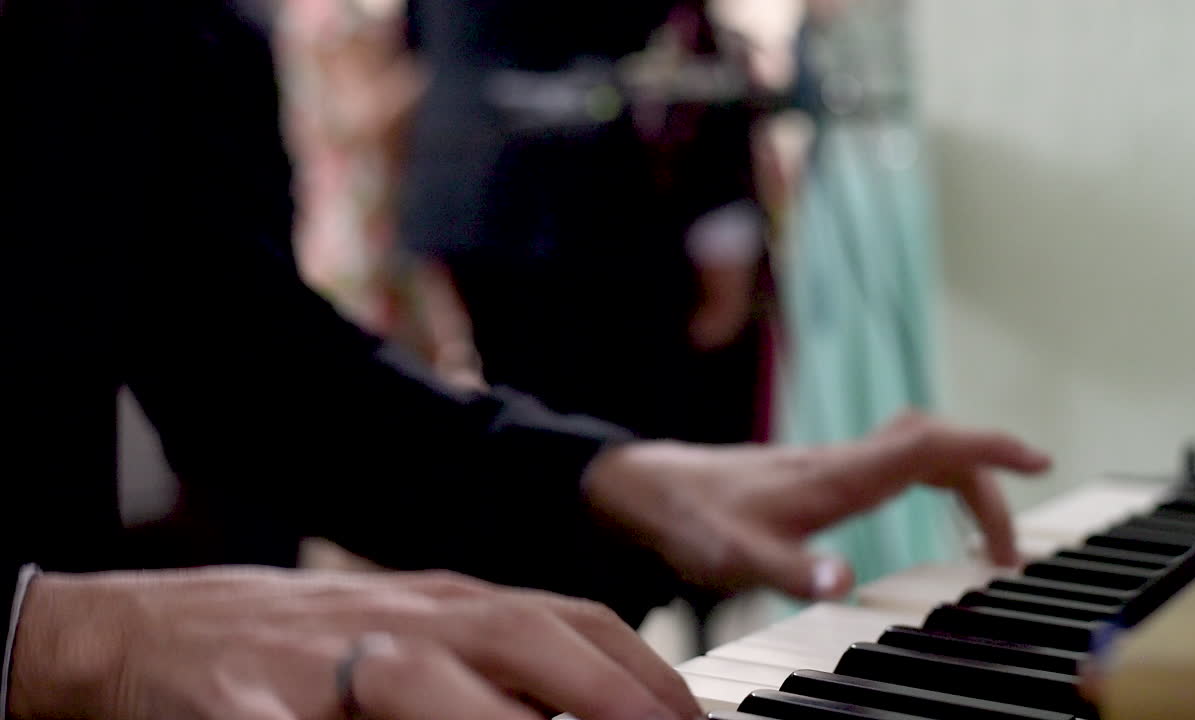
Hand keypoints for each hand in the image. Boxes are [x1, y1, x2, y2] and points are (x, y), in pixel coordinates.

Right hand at [10, 568, 700, 719]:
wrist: (159, 628)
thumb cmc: (307, 639)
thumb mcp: (415, 630)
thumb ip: (498, 662)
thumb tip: (592, 703)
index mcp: (450, 603)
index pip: (570, 618)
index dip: (642, 666)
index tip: (690, 713)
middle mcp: (404, 621)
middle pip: (521, 635)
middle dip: (605, 689)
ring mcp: (327, 661)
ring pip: (417, 680)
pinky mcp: (246, 705)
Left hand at [583, 411, 1050, 599]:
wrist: (652, 488)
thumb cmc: (695, 519)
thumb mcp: (738, 556)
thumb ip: (793, 569)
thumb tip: (846, 583)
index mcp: (838, 476)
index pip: (929, 445)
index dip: (986, 448)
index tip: (1037, 459)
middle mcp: (843, 461)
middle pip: (937, 448)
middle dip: (988, 485)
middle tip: (1010, 550)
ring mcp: (834, 464)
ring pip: (919, 452)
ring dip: (963, 486)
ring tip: (986, 544)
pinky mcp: (821, 474)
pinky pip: (897, 463)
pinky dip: (933, 480)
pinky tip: (930, 512)